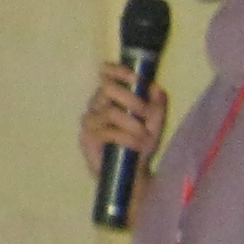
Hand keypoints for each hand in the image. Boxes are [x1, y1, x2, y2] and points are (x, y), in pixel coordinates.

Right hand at [79, 62, 170, 179]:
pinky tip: (137, 145)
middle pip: (108, 89)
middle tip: (146, 113)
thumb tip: (155, 87)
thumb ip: (157, 104)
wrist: (130, 172)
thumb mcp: (155, 123)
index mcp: (110, 96)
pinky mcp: (87, 138)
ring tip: (145, 136)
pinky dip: (127, 138)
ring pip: (110, 111)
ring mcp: (89, 121)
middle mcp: (96, 104)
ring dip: (133, 124)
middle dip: (132, 100)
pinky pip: (108, 132)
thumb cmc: (140, 143)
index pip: (106, 73)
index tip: (136, 79)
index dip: (118, 71)